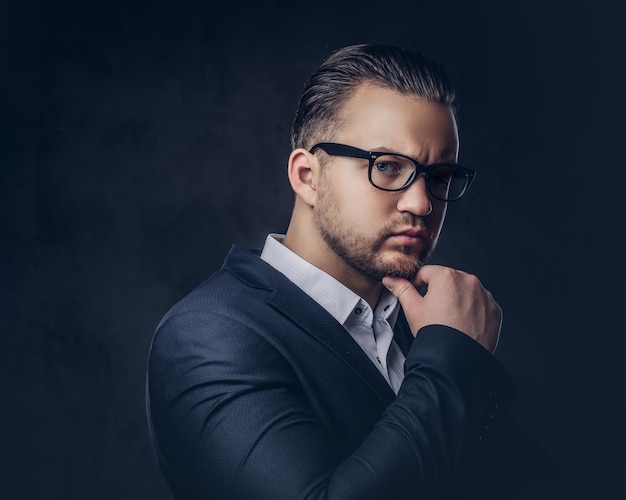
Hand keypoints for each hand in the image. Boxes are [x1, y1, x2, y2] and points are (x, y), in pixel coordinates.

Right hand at [383, 266, 501, 352]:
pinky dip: (472, 311)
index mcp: (447, 276)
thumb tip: (391, 280)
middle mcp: (469, 281)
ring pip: (466, 292)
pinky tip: (462, 324)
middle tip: (432, 311)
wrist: (457, 359)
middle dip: (440, 292)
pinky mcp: (494, 310)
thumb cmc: (436, 333)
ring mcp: (484, 296)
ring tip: (448, 319)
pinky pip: (481, 305)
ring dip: (457, 300)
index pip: (427, 272)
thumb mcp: (412, 308)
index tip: (416, 294)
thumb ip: (402, 289)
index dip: (417, 284)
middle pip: (448, 281)